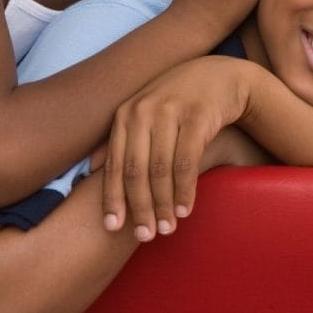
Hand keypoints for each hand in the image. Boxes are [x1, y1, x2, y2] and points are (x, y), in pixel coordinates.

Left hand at [101, 56, 262, 241]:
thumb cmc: (179, 100)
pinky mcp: (199, 116)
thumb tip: (90, 169)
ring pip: (161, 170)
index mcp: (127, 113)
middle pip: (137, 170)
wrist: (221, 76)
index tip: (113, 228)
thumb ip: (121, 137)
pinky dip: (185, 190)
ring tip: (167, 228)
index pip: (116, 164)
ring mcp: (172, 111)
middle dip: (140, 208)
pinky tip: (185, 209)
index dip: (112, 198)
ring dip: (164, 204)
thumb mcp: (146, 112)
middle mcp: (145, 110)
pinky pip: (187, 161)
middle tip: (145, 236)